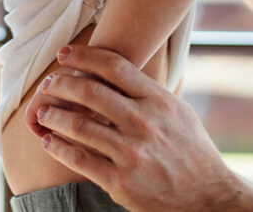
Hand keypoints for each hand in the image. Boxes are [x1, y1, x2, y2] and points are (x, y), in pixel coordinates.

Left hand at [34, 45, 252, 211]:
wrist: (210, 197)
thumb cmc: (192, 152)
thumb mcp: (178, 112)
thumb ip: (149, 93)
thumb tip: (117, 72)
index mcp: (158, 100)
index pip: (114, 67)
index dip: (84, 57)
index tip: (64, 55)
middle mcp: (144, 123)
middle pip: (90, 92)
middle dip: (61, 84)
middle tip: (48, 85)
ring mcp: (132, 152)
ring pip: (79, 126)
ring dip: (53, 116)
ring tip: (42, 114)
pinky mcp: (121, 181)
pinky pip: (79, 159)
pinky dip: (58, 147)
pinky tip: (49, 142)